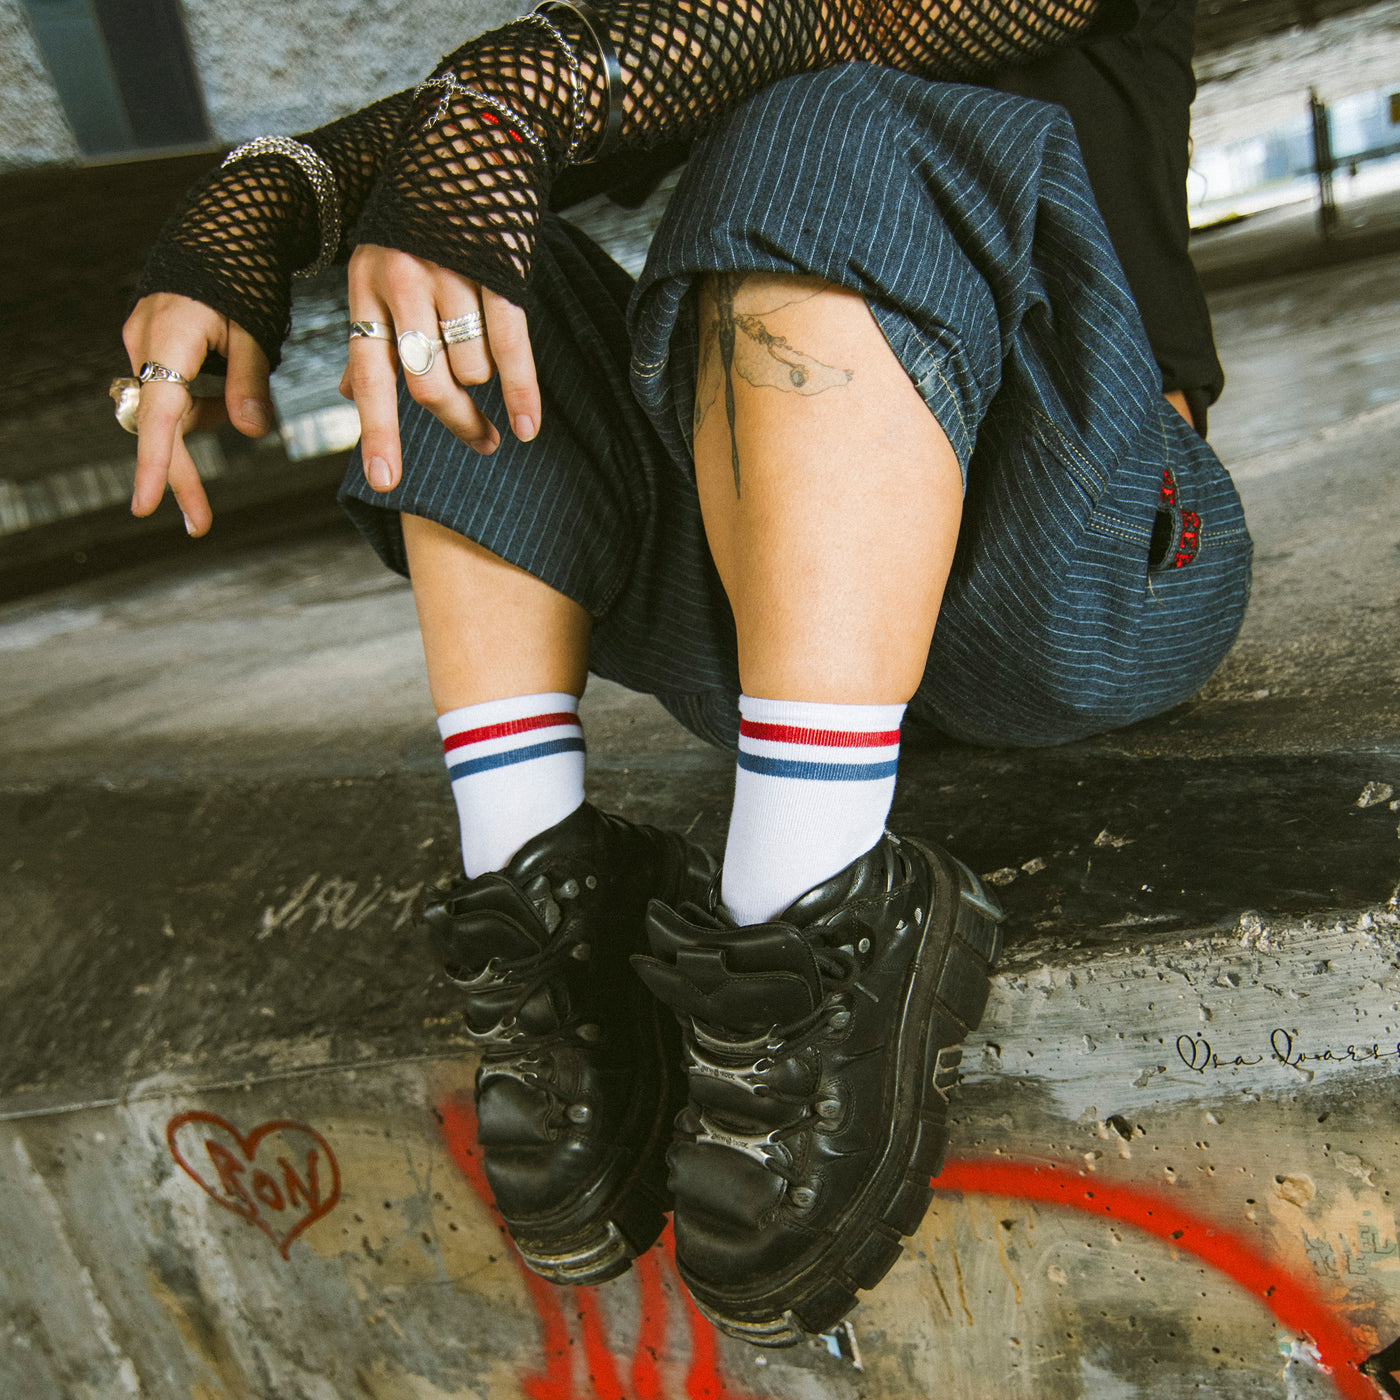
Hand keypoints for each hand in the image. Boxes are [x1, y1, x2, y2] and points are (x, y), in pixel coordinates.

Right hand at [121, 293, 273, 535]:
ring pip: (172, 407)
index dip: (156, 463)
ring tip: (245, 387)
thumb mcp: (255, 332)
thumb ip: (249, 383)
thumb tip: (253, 433)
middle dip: (181, 473)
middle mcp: (145, 342)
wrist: (227, 227)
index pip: (160, 413)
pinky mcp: (152, 342)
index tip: (146, 505)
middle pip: (159, 424)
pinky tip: (227, 370)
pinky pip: (175, 387)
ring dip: (207, 416)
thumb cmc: (244, 276)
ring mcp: (144, 342)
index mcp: (170, 338)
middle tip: (200, 524)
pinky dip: (203, 396)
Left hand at [340, 245, 539, 492]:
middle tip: (480, 445)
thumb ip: (370, 336)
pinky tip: (528, 427)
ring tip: (494, 378)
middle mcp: (403, 284)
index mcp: (365, 290)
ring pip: (472, 369)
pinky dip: (522, 394)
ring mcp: (452, 277)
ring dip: (487, 387)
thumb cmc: (418, 225)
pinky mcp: (498, 273)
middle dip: (456, 423)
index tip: (386, 483)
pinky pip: (511, 349)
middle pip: (428, 384)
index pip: (369, 377)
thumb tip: (352, 400)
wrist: (467, 146)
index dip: (379, 433)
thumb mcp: (376, 272)